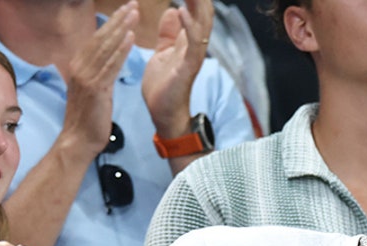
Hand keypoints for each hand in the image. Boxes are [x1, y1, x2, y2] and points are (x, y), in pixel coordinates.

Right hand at [60, 1, 135, 161]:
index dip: (111, 23)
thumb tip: (106, 59)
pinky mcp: (96, 88)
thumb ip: (98, 72)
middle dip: (118, 19)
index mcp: (79, 66)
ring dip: (121, 29)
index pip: (97, 39)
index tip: (125, 10)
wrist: (78, 140)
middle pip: (101, 37)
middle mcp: (80, 67)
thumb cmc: (88, 117)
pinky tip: (130, 37)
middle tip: (132, 4)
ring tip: (134, 13)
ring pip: (106, 47)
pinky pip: (111, 65)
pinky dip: (121, 50)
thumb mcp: (91, 89)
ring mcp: (87, 77)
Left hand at [142, 0, 214, 137]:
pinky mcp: (187, 68)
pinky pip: (192, 44)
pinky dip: (189, 27)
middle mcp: (195, 46)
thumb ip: (168, 33)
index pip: (196, 11)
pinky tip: (182, 11)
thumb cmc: (163, 86)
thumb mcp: (163, 53)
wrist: (163, 114)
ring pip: (202, 25)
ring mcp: (193, 56)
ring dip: (197, 5)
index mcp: (188, 42)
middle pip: (203, 14)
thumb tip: (171, 11)